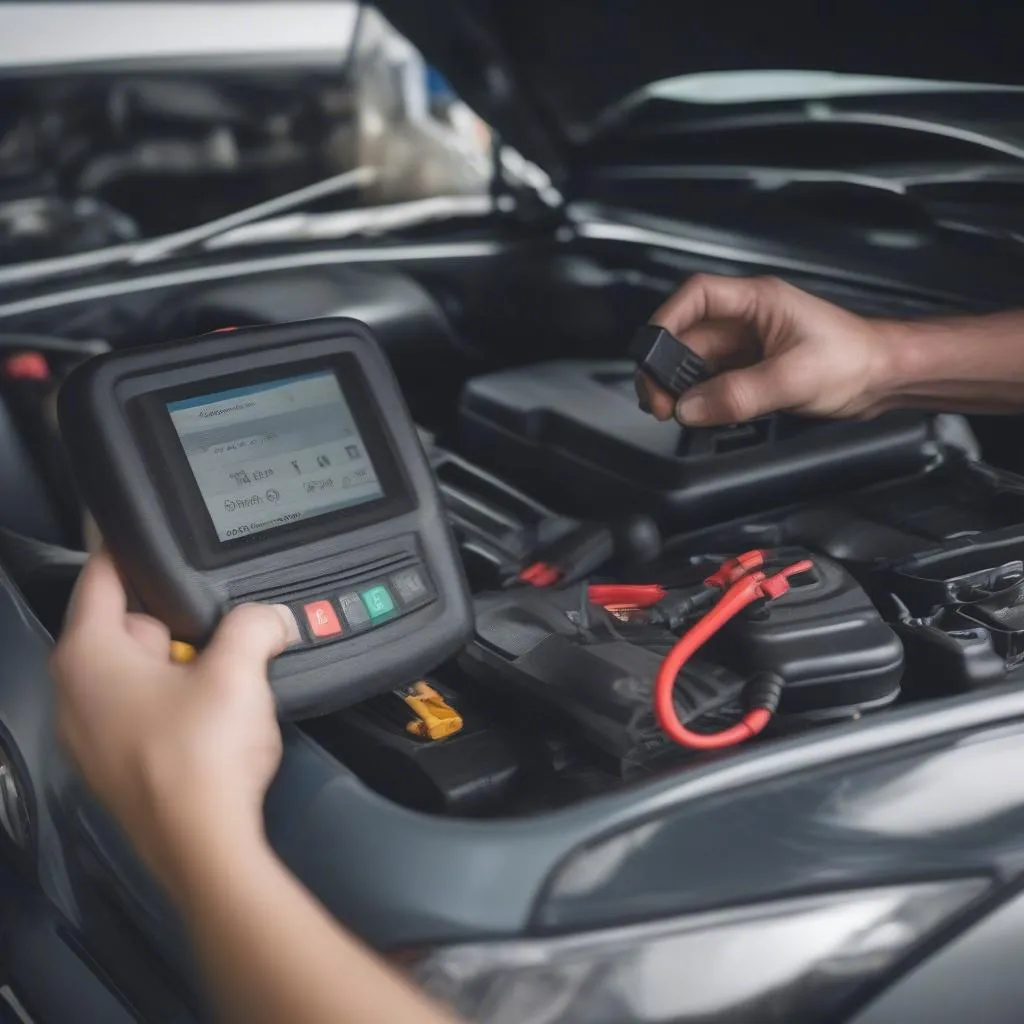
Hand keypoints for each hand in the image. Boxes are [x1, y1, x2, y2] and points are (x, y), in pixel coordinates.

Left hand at [50, 551, 298, 890]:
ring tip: (222, 675)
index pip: (100, 575)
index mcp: (88, 655)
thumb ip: (256, 624)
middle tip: (219, 627)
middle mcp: (74, 690)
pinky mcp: (113, 763)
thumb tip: (273, 617)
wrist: (203, 847)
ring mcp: (89, 732)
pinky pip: (142, 708)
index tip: (155, 530)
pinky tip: (211, 718)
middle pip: (127, 623)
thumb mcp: (239, 670)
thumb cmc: (203, 755)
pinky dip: (173, 703)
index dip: (130, 546)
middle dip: (174, 620)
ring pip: (138, 669)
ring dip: (177, 665)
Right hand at [637, 274, 897, 425]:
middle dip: (665, 367)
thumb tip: (690, 407)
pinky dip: (700, 399)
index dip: (666, 319)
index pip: (697, 296)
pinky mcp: (752, 372)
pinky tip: (699, 415)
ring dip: (680, 387)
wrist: (884, 379)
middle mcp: (747, 321)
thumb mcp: (794, 377)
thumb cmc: (855, 359)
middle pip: (687, 336)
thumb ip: (739, 394)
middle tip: (658, 400)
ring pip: (697, 364)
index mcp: (757, 301)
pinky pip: (713, 383)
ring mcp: (748, 347)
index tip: (651, 352)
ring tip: (672, 412)